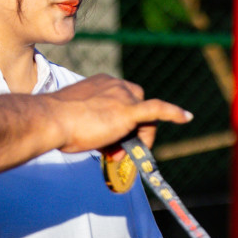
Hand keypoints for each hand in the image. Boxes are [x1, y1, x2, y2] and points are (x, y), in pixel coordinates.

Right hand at [48, 75, 192, 154]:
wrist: (50, 120)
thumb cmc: (57, 123)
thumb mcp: (78, 120)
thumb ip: (95, 125)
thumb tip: (104, 142)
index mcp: (103, 83)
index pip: (124, 100)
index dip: (122, 122)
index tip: (108, 139)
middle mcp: (116, 85)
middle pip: (139, 108)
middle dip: (133, 131)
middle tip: (115, 152)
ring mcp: (123, 96)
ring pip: (145, 118)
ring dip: (137, 138)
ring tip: (117, 154)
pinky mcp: (129, 110)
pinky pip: (157, 110)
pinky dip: (173, 112)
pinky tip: (187, 117)